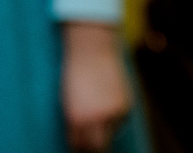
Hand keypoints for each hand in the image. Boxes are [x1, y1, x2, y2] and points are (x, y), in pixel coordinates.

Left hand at [60, 21, 131, 151]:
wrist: (91, 50)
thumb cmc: (73, 72)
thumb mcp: (67, 98)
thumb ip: (74, 119)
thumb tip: (79, 138)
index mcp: (75, 117)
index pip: (78, 144)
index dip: (77, 147)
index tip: (77, 146)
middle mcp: (95, 118)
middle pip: (98, 146)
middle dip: (93, 147)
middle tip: (90, 144)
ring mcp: (112, 113)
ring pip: (110, 134)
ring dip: (104, 130)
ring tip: (97, 115)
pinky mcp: (125, 107)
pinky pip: (120, 121)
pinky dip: (114, 118)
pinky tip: (107, 105)